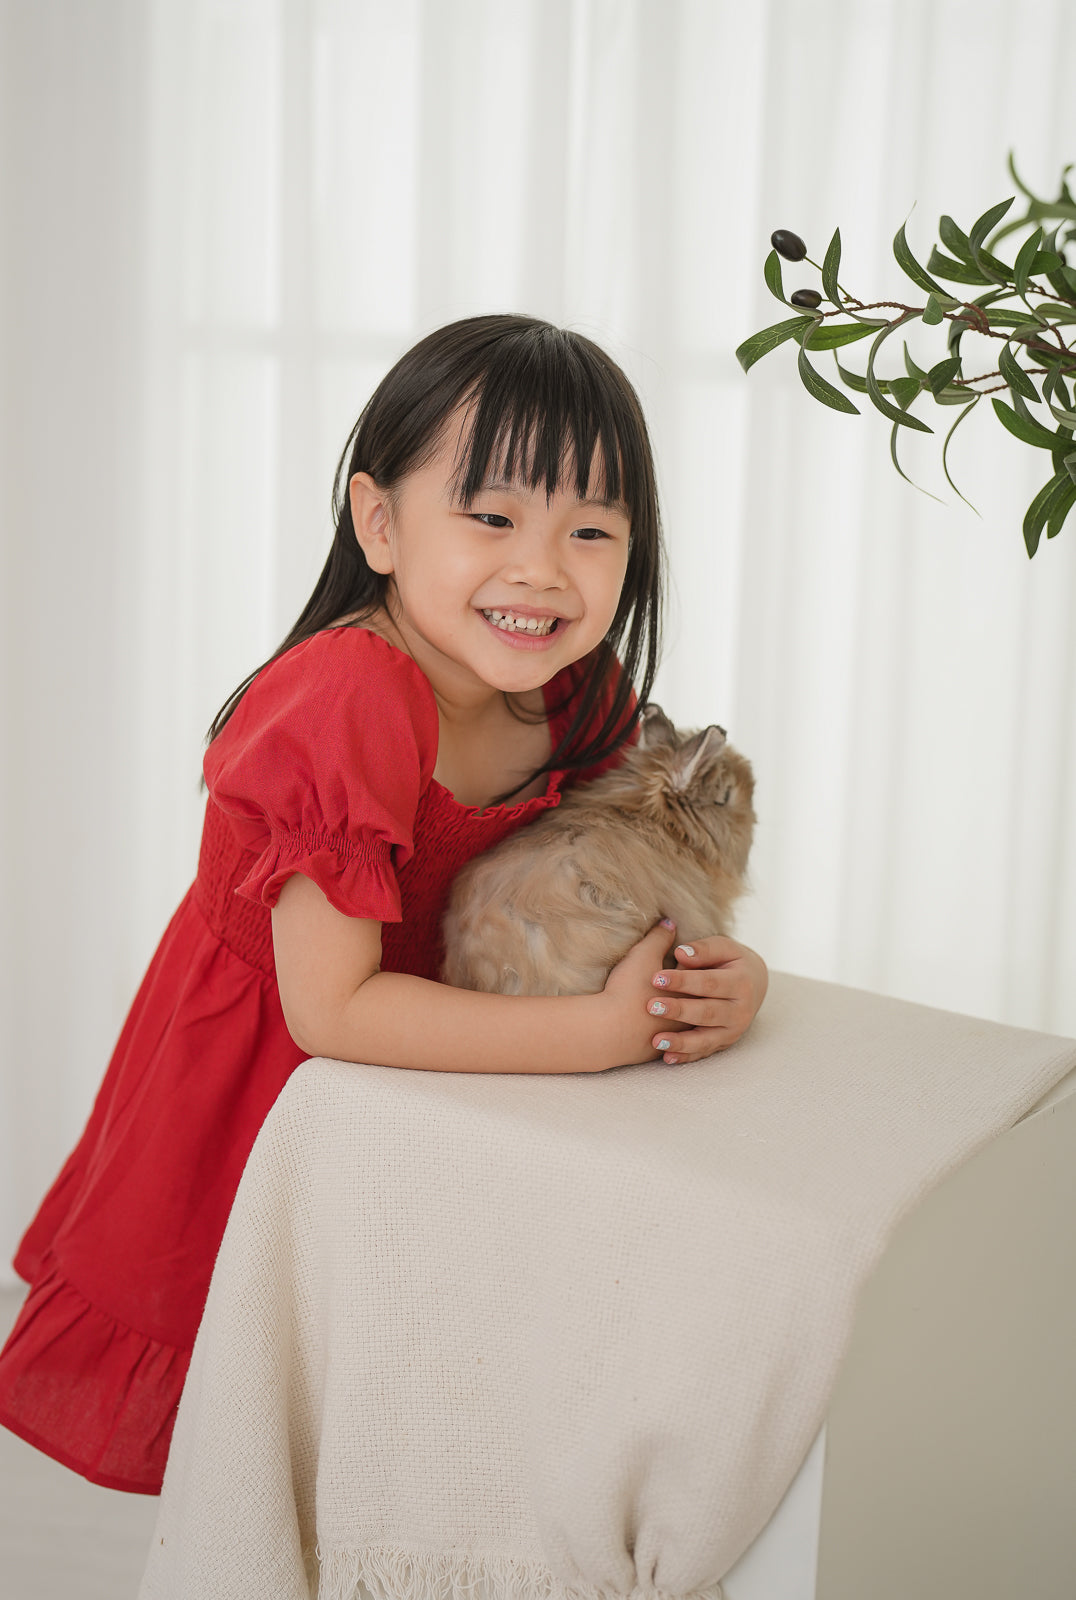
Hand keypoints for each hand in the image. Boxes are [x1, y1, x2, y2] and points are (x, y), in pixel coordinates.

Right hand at [601, 920, 690, 1065]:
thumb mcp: (644, 955)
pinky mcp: (657, 1052)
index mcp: (687, 991)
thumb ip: (660, 937)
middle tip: (695, 989)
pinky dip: (671, 1040)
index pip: (702, 976)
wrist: (610, 1032)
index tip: (691, 962)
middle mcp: (686, 1016)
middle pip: (701, 1004)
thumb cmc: (629, 990)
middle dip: (700, 996)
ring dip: (688, 1021)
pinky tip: (666, 1035)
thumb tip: (671, 921)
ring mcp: (672, 1036)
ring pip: (688, 1028)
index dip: (696, 968)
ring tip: (684, 1014)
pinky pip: (670, 1045)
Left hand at [646, 936, 767, 1062]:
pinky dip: (685, 1057)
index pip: (709, 983)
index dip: (683, 981)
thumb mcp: (723, 948)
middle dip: (679, 1010)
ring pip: (706, 1039)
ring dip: (681, 1041)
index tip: (656, 978)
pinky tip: (667, 1058)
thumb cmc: (730, 961)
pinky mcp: (723, 1044)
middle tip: (651, 1007)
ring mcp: (733, 1031)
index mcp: (741, 983)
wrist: (753, 984)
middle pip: (707, 1012)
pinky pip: (703, 1053)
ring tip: (656, 1040)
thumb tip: (681, 953)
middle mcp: (740, 1011)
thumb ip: (704, 950)